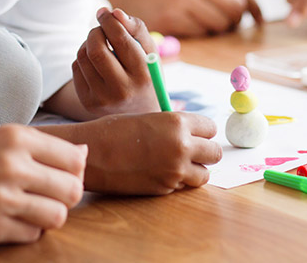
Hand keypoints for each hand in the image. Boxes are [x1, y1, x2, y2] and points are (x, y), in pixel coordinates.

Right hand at [0, 125, 86, 245]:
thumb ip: (35, 148)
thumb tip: (83, 155)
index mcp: (14, 137)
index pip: (74, 158)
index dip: (71, 172)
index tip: (55, 178)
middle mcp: (12, 164)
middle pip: (72, 188)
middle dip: (63, 197)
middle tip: (43, 199)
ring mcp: (2, 198)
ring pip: (58, 215)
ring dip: (46, 217)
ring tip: (24, 212)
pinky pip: (31, 236)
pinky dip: (24, 233)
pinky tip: (3, 222)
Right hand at [42, 112, 221, 194]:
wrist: (92, 154)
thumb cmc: (114, 131)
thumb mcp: (148, 118)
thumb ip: (173, 125)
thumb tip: (192, 132)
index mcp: (177, 123)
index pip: (210, 128)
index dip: (202, 131)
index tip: (194, 133)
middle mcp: (181, 146)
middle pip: (214, 153)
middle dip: (205, 151)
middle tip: (191, 150)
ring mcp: (174, 170)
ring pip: (204, 174)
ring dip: (195, 169)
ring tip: (177, 164)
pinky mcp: (165, 188)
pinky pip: (183, 186)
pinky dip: (177, 181)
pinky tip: (159, 172)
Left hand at [72, 7, 159, 116]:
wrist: (139, 113)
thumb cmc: (145, 74)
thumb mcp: (149, 51)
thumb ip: (136, 28)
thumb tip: (113, 12)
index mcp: (143, 75)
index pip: (120, 40)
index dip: (109, 21)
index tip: (105, 13)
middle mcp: (123, 90)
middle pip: (96, 50)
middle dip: (95, 32)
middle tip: (100, 29)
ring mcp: (103, 99)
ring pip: (82, 57)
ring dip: (88, 44)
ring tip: (100, 46)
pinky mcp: (88, 103)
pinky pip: (76, 68)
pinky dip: (83, 59)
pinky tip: (95, 64)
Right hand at [99, 0, 261, 36]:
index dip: (254, 4)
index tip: (257, 16)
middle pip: (235, 6)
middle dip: (238, 19)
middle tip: (231, 23)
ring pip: (221, 23)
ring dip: (221, 29)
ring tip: (210, 24)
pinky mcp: (169, 18)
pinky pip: (202, 32)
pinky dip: (203, 33)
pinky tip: (192, 26)